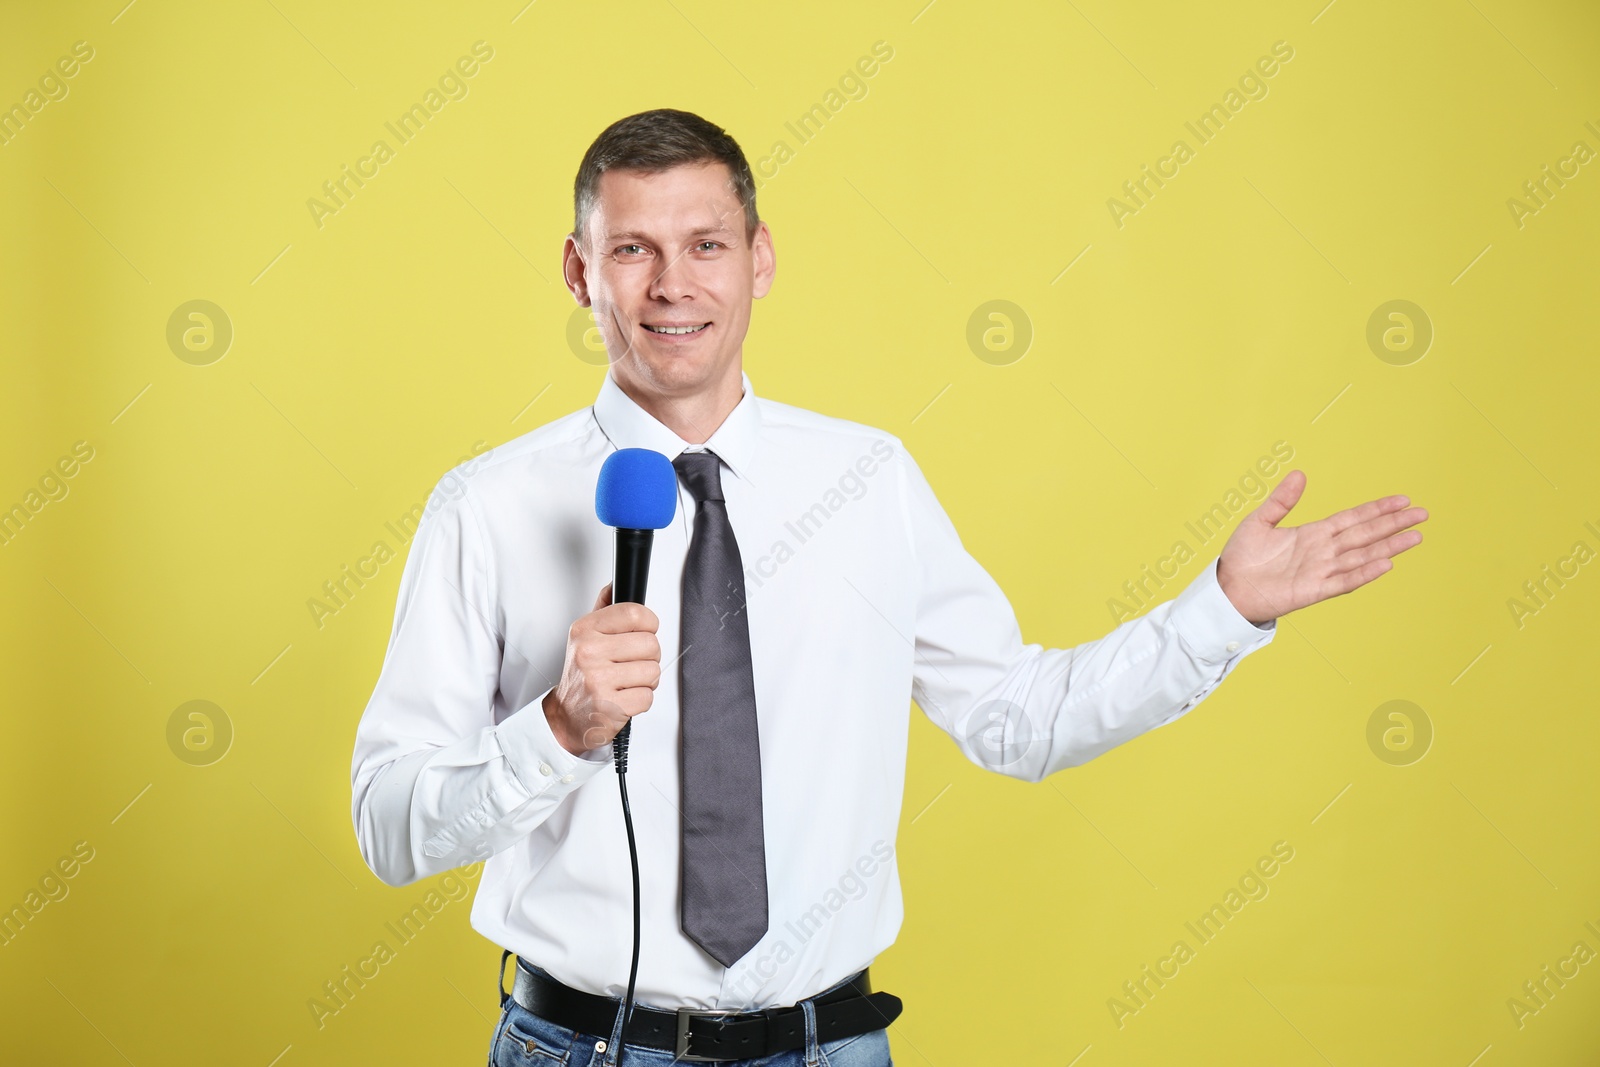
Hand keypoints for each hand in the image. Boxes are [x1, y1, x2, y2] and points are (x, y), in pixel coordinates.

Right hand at [542, 583, 660, 755]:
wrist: (565, 716)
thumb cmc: (580, 676)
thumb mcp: (584, 637)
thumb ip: (603, 609)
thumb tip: (615, 585)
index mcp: (585, 630)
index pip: (635, 614)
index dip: (649, 624)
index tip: (644, 632)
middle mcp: (589, 653)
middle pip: (650, 644)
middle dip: (649, 657)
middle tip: (632, 664)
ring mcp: (598, 681)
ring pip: (653, 672)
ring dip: (646, 680)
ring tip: (627, 682)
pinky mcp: (609, 707)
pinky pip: (647, 697)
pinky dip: (641, 700)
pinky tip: (624, 697)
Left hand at [1216, 470, 1427, 624]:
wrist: (1227, 589)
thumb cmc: (1242, 557)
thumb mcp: (1260, 521)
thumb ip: (1282, 501)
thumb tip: (1300, 474)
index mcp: (1313, 534)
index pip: (1352, 518)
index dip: (1377, 509)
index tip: (1402, 500)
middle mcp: (1323, 552)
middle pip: (1365, 535)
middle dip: (1393, 524)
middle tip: (1422, 514)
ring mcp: (1320, 571)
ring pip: (1362, 556)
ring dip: (1388, 546)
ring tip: (1415, 537)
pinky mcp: (1313, 591)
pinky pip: (1344, 581)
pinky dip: (1364, 573)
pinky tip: (1385, 563)